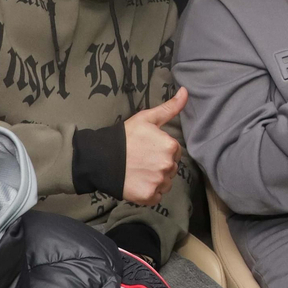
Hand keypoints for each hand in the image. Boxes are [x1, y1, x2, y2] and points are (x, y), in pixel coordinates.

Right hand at [121, 87, 186, 206]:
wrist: (101, 158)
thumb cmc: (125, 136)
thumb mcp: (146, 118)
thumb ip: (169, 107)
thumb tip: (186, 91)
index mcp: (171, 146)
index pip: (174, 151)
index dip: (161, 150)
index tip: (148, 148)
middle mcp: (168, 165)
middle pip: (171, 167)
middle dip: (160, 164)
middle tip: (142, 160)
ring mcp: (158, 182)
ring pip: (165, 183)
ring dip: (156, 179)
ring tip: (139, 171)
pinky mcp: (149, 196)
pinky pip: (157, 196)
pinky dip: (149, 192)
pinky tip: (138, 182)